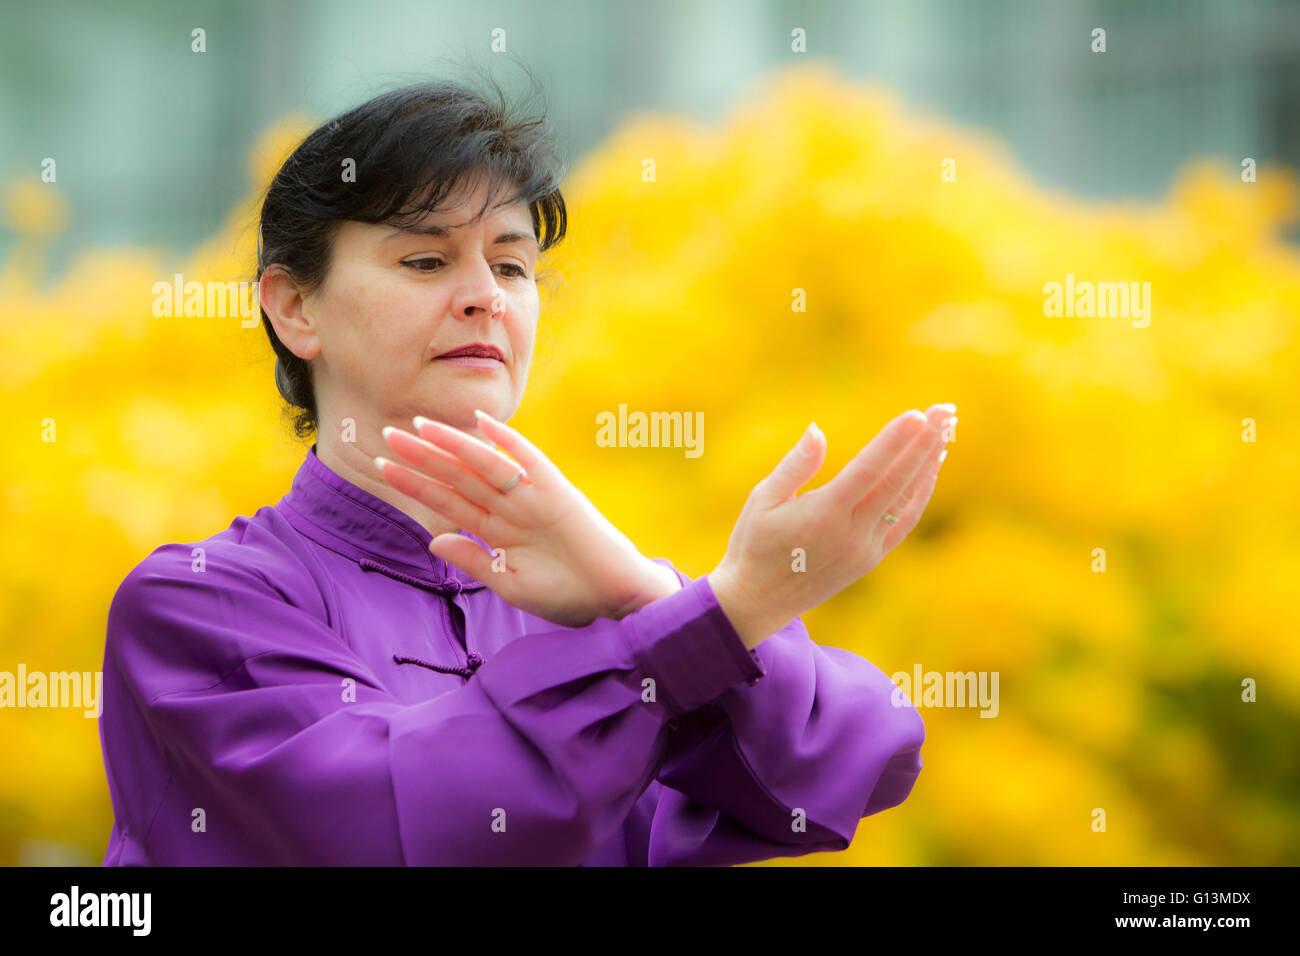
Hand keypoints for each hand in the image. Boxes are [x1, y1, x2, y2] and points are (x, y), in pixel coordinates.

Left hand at [374, 410, 680, 627]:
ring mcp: (532, 497)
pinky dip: (507, 441)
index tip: (383, 465)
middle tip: (386, 435)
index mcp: (495, 531)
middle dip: (423, 458)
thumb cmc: (567, 596)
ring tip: (420, 427)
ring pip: (484, 465)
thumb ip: (473, 560)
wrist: (615, 599)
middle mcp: (508, 508)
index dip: (415, 484)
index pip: (447, 501)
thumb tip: (433, 540)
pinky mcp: (557, 491)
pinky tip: (481, 423)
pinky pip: (529, 460)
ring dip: (453, 445)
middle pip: (457, 477)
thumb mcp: (509, 584)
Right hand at [709, 404, 955, 649]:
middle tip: (945, 410)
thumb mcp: (762, 500)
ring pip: (907, 501)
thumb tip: (817, 429)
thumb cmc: (753, 544)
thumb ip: (795, 465)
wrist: (759, 601)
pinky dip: (920, 492)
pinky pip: (904, 521)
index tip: (918, 414)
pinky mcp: (870, 559)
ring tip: (945, 429)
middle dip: (924, 443)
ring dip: (928, 463)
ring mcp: (865, 549)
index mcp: (822, 515)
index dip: (894, 441)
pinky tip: (929, 468)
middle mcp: (850, 534)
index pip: (867, 470)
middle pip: (897, 481)